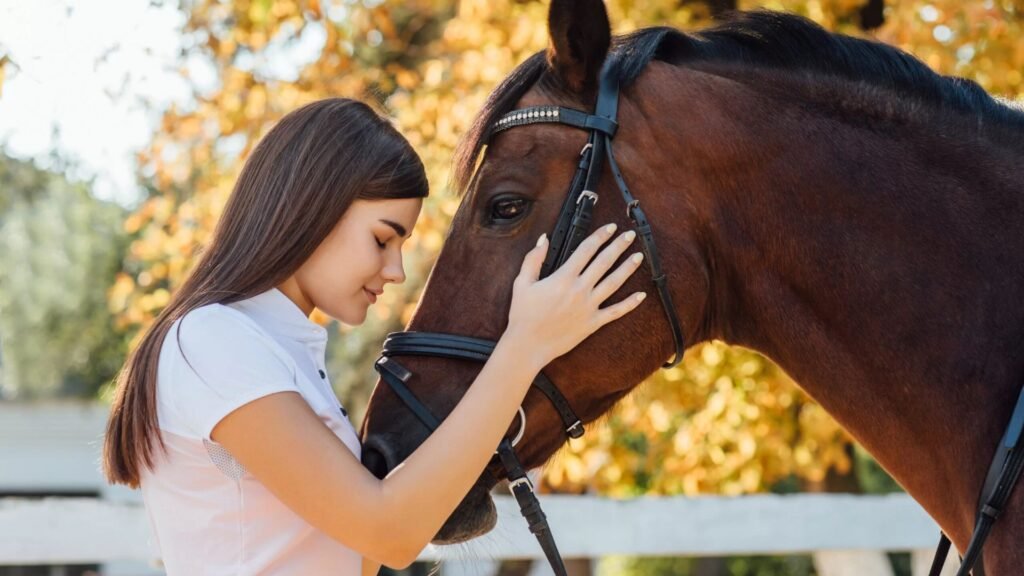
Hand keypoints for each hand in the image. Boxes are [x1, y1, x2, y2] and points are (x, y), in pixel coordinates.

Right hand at [504, 223, 646, 369]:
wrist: (528, 344)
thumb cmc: (523, 315)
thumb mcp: (523, 282)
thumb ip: (534, 258)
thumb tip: (544, 239)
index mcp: (563, 278)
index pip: (586, 250)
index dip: (600, 236)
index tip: (609, 228)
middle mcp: (579, 290)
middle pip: (604, 262)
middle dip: (618, 246)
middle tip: (630, 236)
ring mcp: (588, 306)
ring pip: (613, 283)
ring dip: (627, 268)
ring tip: (639, 257)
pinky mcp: (593, 323)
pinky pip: (615, 312)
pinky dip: (629, 304)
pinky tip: (641, 295)